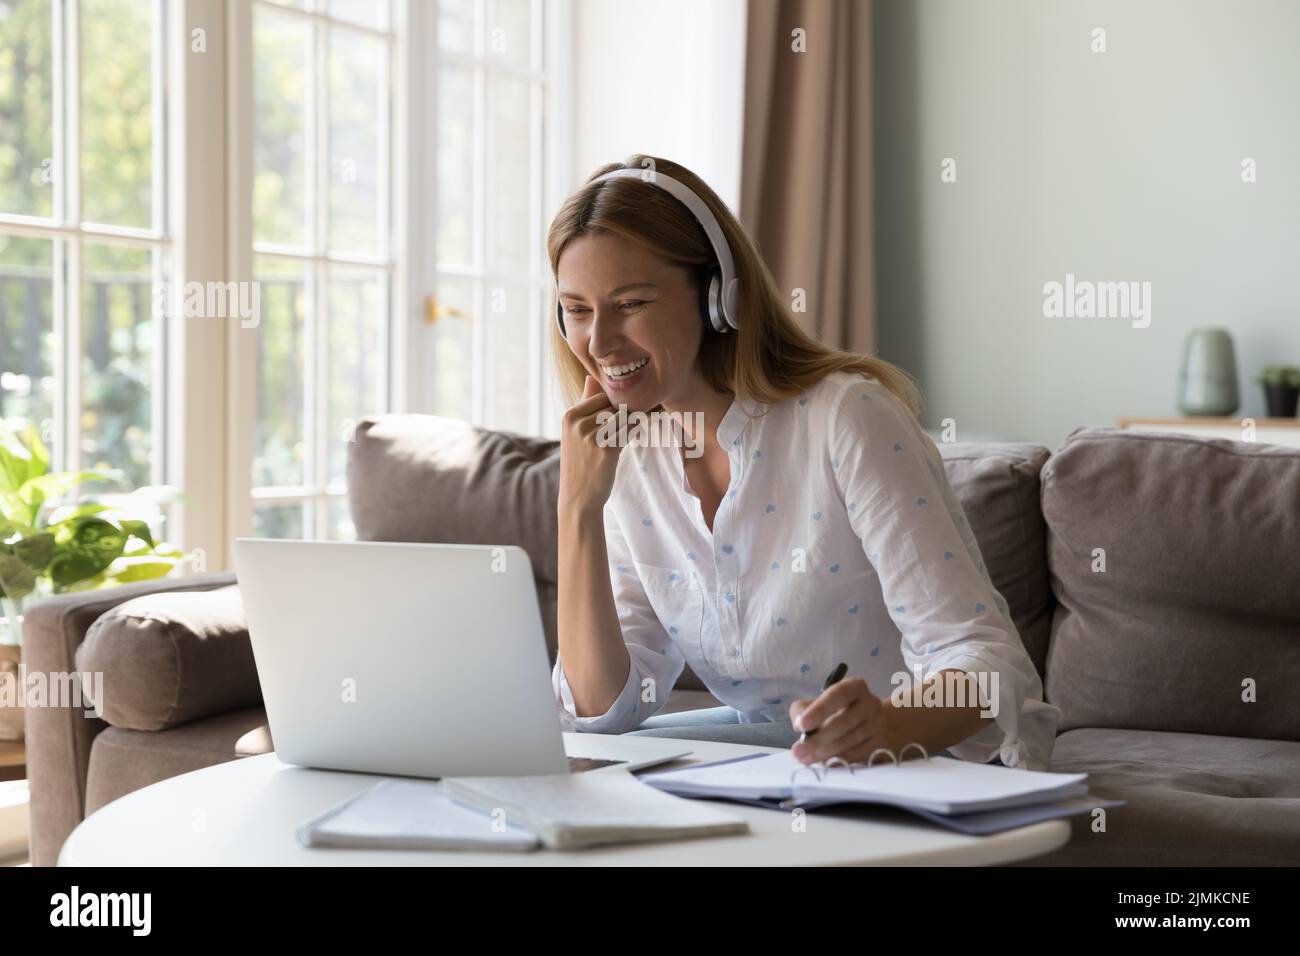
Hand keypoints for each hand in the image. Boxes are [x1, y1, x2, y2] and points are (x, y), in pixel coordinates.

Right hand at [558, 375, 624, 517]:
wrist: (578, 498)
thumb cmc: (580, 462)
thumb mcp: (575, 432)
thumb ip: (585, 404)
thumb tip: (591, 378)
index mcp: (570, 415)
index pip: (603, 396)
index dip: (614, 407)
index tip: (616, 420)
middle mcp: (578, 423)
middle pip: (614, 406)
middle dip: (624, 415)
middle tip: (624, 428)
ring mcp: (591, 436)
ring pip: (624, 417)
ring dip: (631, 425)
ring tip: (625, 435)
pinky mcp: (606, 449)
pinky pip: (630, 431)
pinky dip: (634, 434)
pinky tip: (628, 442)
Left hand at [788, 678, 892, 764]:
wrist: (871, 724)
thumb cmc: (838, 711)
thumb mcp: (818, 703)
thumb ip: (803, 709)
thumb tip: (799, 724)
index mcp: (855, 687)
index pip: (839, 694)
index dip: (819, 709)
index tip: (802, 725)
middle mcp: (870, 704)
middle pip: (843, 722)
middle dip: (817, 739)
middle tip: (797, 750)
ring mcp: (878, 725)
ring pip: (849, 741)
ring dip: (824, 753)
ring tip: (805, 758)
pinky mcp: (881, 745)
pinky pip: (857, 755)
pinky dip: (838, 760)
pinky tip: (823, 763)